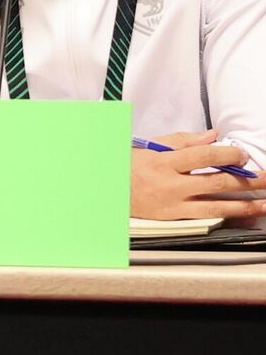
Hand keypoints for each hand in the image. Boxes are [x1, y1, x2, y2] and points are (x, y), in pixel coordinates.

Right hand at [130, 131, 262, 219]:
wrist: (106, 191)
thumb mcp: (151, 147)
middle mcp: (171, 185)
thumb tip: (214, 136)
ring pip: (217, 206)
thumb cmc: (128, 165)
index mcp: (164, 162)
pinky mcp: (175, 219)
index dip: (227, 156)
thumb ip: (183, 140)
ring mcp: (174, 205)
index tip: (241, 156)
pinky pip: (207, 219)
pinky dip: (230, 217)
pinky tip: (246, 216)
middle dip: (247, 180)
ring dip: (246, 205)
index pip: (203, 156)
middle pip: (217, 183)